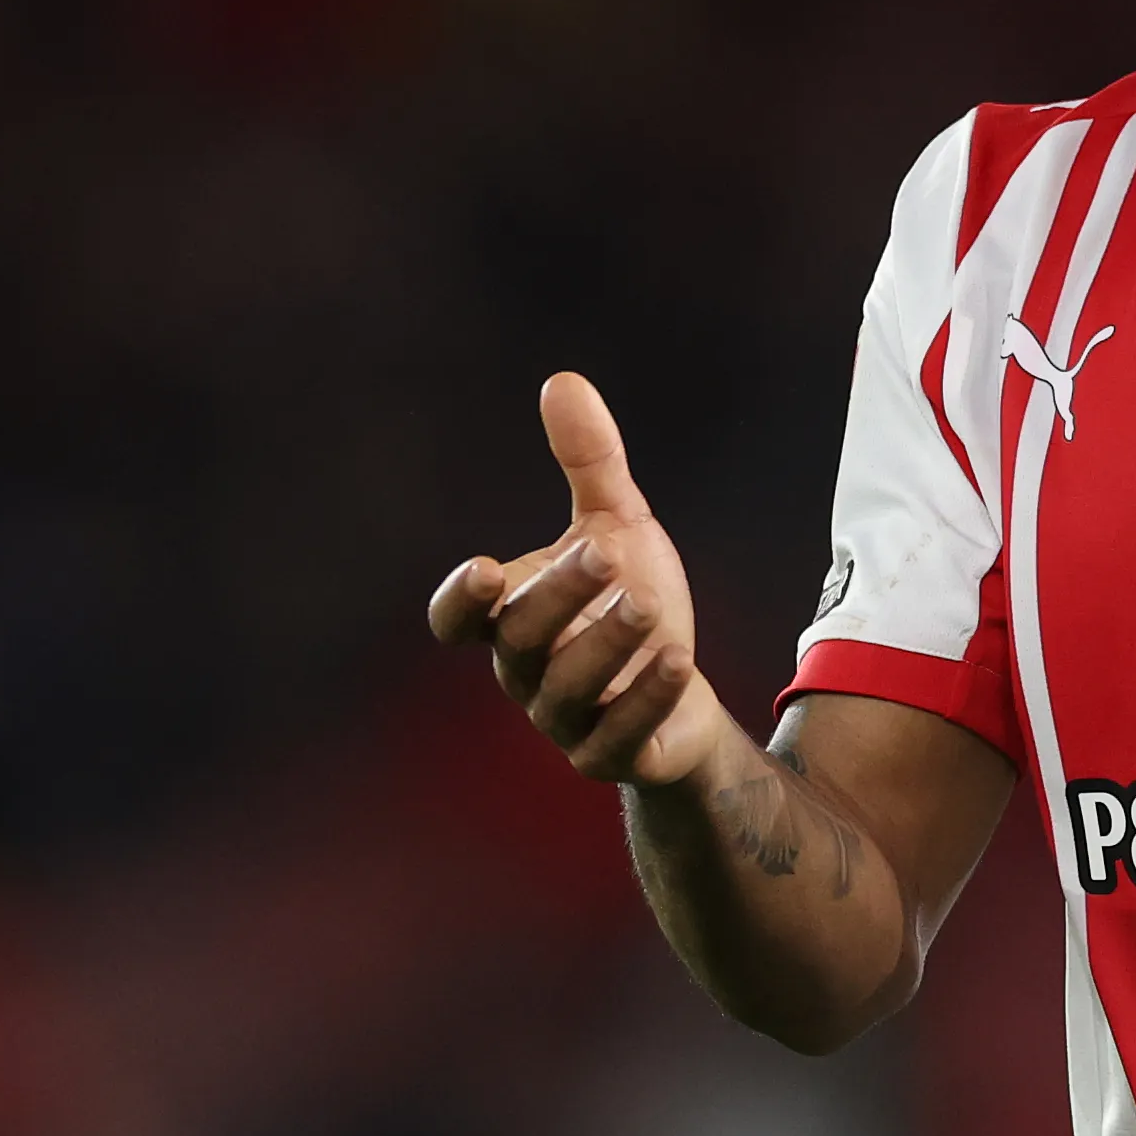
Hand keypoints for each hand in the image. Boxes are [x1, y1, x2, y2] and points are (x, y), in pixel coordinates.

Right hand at [425, 371, 732, 786]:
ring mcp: (565, 721)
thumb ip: (589, 463)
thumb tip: (562, 380)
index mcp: (510, 620)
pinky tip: (678, 661)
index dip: (460, 602)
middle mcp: (525, 674)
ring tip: (647, 606)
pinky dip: (645, 700)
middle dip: (558, 600)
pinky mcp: (610, 756)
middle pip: (518, 643)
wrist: (679, 693)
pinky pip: (619, 738)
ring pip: (568, 692)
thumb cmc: (628, 604)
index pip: (456, 621)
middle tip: (603, 557)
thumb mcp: (618, 526)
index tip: (484, 569)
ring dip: (606, 648)